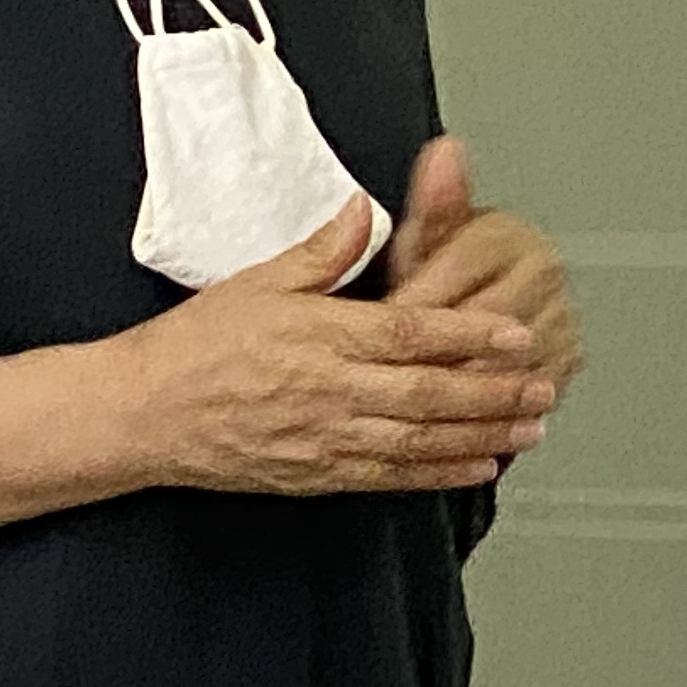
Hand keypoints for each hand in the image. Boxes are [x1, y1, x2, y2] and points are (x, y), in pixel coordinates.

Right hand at [122, 194, 548, 497]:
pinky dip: (440, 473)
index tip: (517, 334)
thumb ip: (322, 250)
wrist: (143, 414)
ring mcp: (326, 439)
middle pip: (429, 394)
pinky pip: (390, 477)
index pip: (412, 334)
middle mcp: (330, 391)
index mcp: (321, 336)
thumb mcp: (258, 281)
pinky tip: (478, 465)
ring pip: (420, 441)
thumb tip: (365, 209)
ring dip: (481, 435)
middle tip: (543, 387)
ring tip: (529, 427)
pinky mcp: (317, 475)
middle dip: (494, 392)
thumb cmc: (197, 345)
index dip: (471, 335)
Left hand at [385, 137, 585, 437]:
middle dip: (436, 356)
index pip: (460, 278)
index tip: (377, 331)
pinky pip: (528, 394)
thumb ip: (435, 199)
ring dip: (464, 393)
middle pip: (486, 327)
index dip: (413, 308)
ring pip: (509, 365)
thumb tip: (445, 152)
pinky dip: (495, 414)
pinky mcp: (566, 358)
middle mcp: (545, 274)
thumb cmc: (447, 263)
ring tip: (422, 411)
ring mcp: (560, 318)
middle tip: (392, 379)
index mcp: (512, 236)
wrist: (485, 292)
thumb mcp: (429, 230)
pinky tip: (462, 426)